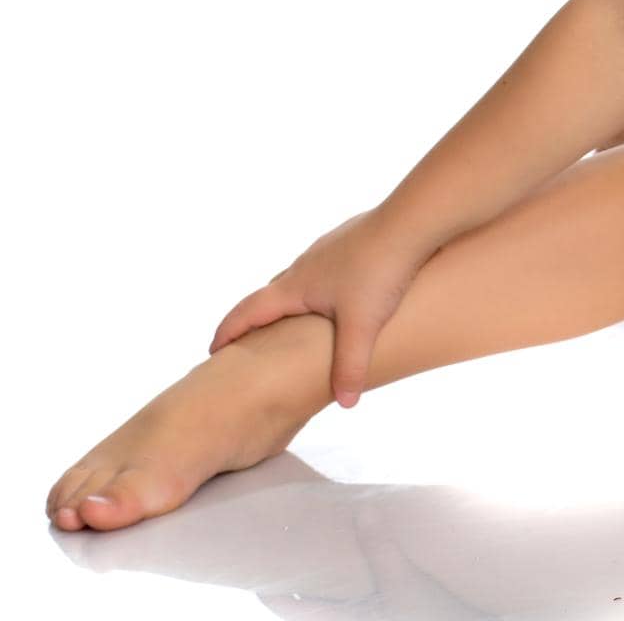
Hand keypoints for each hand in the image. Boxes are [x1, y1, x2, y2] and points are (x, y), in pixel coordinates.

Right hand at [208, 207, 440, 408]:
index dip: (228, 332)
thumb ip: (349, 367)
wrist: (410, 220)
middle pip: (271, 293)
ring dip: (291, 298)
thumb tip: (344, 403)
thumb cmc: (381, 271)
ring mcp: (329, 247)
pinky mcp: (352, 237)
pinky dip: (321, 283)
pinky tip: (340, 291)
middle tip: (251, 340)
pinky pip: (327, 265)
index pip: (248, 312)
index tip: (213, 350)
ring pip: (301, 277)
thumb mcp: (362, 326)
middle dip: (258, 318)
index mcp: (296, 286)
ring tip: (294, 319)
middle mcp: (306, 263)